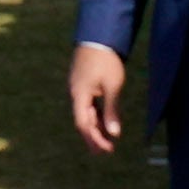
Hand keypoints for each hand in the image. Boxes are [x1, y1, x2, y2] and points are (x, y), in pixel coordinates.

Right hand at [66, 40, 131, 156]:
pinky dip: (96, 115)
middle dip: (93, 137)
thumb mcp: (112, 86)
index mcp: (79, 95)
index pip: (83, 124)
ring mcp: (78, 88)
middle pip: (82, 121)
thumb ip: (111, 110)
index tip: (107, 150)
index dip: (94, 139)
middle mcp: (75, 94)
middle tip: (105, 152)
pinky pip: (88, 104)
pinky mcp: (84, 83)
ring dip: (95, 127)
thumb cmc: (106, 61)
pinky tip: (105, 121)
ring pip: (85, 113)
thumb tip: (114, 133)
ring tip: (107, 140)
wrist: (98, 36)